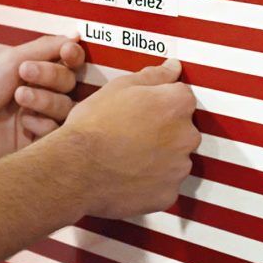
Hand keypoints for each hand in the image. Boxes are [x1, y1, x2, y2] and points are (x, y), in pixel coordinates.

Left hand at [0, 34, 86, 167]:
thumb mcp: (10, 60)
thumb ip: (46, 47)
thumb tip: (77, 34)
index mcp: (30, 70)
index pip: (66, 61)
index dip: (72, 56)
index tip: (67, 53)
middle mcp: (37, 93)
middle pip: (69, 82)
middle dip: (51, 76)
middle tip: (24, 76)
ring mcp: (36, 118)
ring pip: (66, 107)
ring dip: (46, 100)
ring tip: (19, 100)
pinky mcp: (35, 144)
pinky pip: (57, 133)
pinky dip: (42, 125)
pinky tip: (22, 125)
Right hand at [59, 59, 198, 219]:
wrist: (76, 168)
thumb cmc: (94, 125)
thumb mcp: (120, 87)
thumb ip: (154, 76)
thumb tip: (173, 67)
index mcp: (177, 104)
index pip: (182, 97)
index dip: (160, 103)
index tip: (143, 110)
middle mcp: (187, 136)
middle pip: (182, 130)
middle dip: (163, 131)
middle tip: (132, 134)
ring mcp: (179, 168)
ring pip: (175, 159)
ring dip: (159, 158)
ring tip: (127, 157)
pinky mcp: (168, 195)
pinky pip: (165, 186)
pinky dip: (152, 182)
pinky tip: (129, 176)